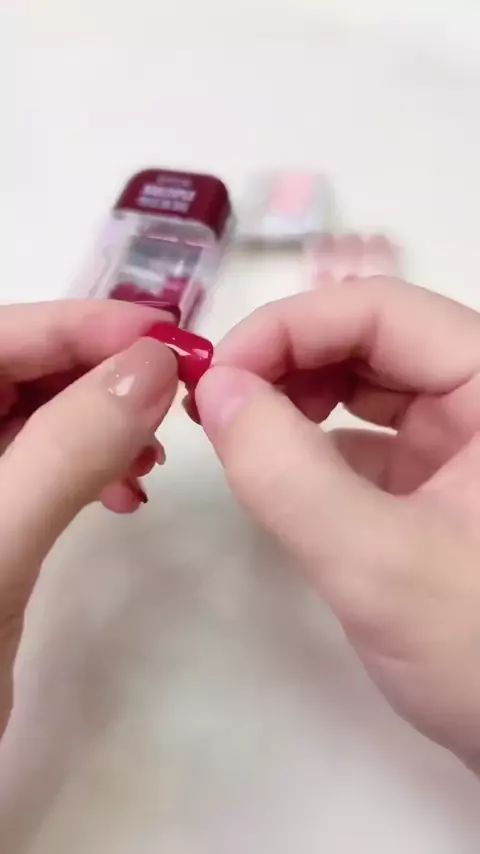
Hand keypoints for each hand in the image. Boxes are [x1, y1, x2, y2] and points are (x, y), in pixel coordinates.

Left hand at [0, 300, 177, 735]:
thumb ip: (68, 447)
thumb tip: (155, 366)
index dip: (81, 325)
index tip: (167, 337)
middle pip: (19, 371)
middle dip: (99, 376)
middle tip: (174, 397)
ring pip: (35, 416)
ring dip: (100, 423)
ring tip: (153, 457)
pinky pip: (39, 465)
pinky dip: (86, 467)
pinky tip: (125, 493)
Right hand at [196, 277, 479, 770]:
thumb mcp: (378, 563)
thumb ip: (288, 472)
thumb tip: (214, 388)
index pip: (383, 311)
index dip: (290, 327)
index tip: (215, 379)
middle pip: (374, 340)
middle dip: (289, 361)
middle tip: (216, 407)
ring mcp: (468, 446)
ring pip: (371, 388)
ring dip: (300, 398)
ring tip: (241, 434)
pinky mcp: (446, 488)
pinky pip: (373, 442)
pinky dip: (319, 447)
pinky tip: (281, 473)